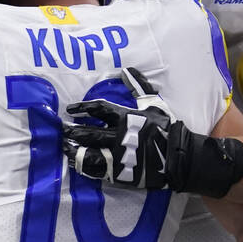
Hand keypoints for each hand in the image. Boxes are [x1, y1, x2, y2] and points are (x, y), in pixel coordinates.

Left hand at [63, 67, 242, 197]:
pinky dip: (84, 165)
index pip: (100, 109)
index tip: (71, 109)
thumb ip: (138, 87)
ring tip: (64, 145)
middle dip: (74, 130)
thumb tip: (126, 69)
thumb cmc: (167, 128)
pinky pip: (97, 169)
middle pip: (90, 132)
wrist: (179, 157)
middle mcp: (121, 136)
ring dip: (75, 148)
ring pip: (90, 151)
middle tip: (63, 129)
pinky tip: (75, 162)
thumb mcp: (154, 103)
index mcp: (128, 118)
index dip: (83, 108)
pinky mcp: (120, 172)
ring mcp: (119, 156)